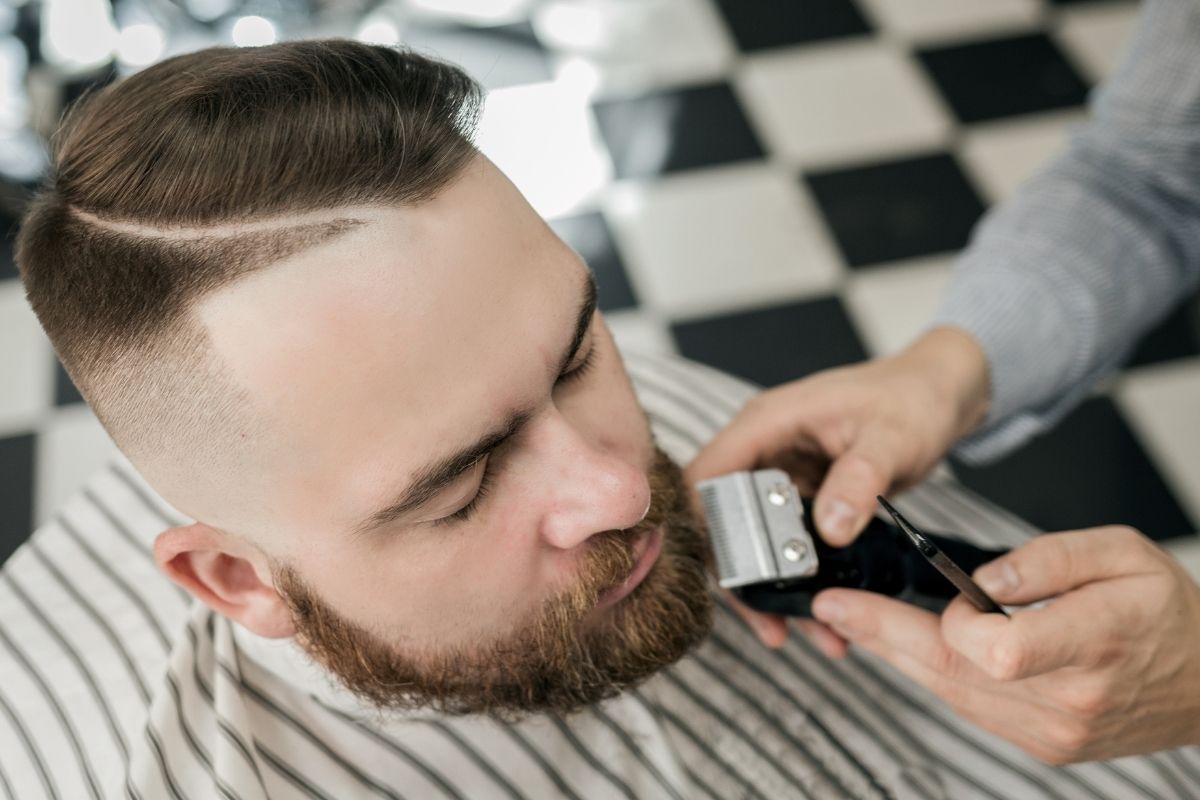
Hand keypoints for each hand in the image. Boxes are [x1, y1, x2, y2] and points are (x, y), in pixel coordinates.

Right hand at [686, 327, 990, 648]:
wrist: (938, 394)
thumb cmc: (912, 399)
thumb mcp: (891, 437)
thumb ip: (859, 480)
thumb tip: (830, 530)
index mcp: (766, 424)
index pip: (706, 478)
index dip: (706, 528)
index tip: (731, 580)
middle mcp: (762, 450)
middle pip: (723, 520)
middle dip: (742, 577)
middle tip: (770, 623)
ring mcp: (779, 475)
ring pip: (753, 540)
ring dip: (771, 588)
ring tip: (801, 633)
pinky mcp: (800, 497)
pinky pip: (786, 544)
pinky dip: (799, 580)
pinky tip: (823, 615)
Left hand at [810, 526, 1199, 762]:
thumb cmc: (1169, 611)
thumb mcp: (1125, 554)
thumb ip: (1053, 559)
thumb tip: (986, 577)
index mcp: (1095, 643)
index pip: (1002, 649)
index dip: (958, 622)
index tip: (936, 591)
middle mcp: (1069, 699)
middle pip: (954, 671)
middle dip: (883, 634)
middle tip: (834, 607)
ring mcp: (1053, 730)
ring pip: (951, 692)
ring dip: (897, 655)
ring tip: (852, 621)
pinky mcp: (1042, 743)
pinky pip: (970, 706)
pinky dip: (933, 675)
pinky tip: (904, 648)